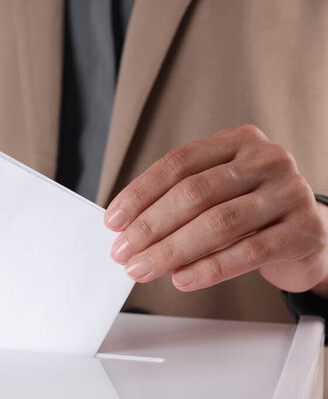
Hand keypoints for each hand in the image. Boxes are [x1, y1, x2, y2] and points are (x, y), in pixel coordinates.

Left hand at [104, 124, 327, 296]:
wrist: (308, 234)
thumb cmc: (251, 211)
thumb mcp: (218, 192)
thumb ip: (180, 200)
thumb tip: (127, 228)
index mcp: (237, 143)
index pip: (178, 164)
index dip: (140, 193)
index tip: (113, 221)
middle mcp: (266, 161)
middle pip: (194, 193)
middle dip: (150, 226)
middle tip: (122, 252)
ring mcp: (289, 193)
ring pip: (218, 223)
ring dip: (171, 250)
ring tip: (143, 269)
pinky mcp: (305, 231)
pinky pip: (248, 253)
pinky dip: (209, 269)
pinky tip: (182, 279)